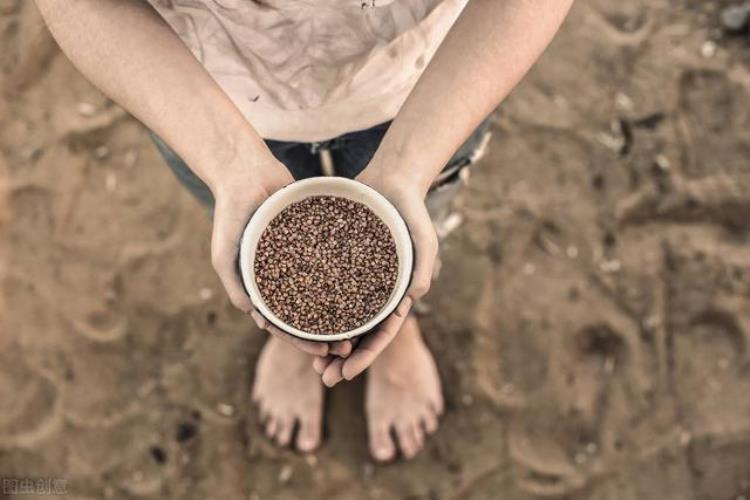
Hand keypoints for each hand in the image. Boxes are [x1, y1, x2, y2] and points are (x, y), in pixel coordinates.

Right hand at [209, 155, 351, 357]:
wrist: (245, 172)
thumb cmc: (230, 214)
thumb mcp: (225, 253)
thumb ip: (235, 284)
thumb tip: (254, 316)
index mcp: (263, 288)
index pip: (285, 325)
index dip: (302, 341)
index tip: (322, 353)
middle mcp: (284, 277)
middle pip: (309, 314)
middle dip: (327, 334)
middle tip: (349, 347)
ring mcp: (301, 260)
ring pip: (325, 291)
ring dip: (341, 312)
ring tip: (363, 325)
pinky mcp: (315, 240)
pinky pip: (333, 261)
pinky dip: (346, 275)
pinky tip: (367, 286)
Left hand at [313, 167, 437, 385]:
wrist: (389, 181)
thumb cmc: (410, 210)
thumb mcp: (423, 237)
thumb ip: (421, 267)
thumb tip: (413, 298)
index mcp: (396, 294)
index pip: (381, 334)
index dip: (365, 356)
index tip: (347, 374)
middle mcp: (374, 293)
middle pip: (358, 334)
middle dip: (343, 359)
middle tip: (323, 377)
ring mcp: (355, 281)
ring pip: (338, 319)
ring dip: (326, 342)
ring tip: (310, 361)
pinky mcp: (336, 266)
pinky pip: (322, 291)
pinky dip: (312, 310)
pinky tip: (294, 322)